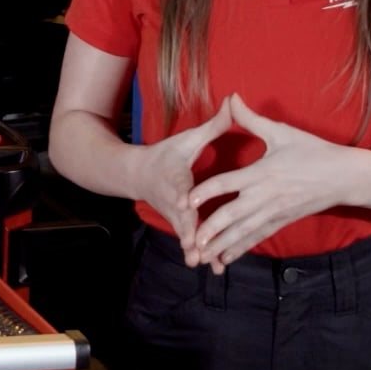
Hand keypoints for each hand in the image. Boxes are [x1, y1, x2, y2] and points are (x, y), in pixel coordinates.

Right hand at [128, 98, 235, 265]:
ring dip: (197, 249)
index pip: (179, 190)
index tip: (184, 205)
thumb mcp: (187, 139)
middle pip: (182, 219)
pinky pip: (191, 241)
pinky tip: (216, 266)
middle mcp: (174, 201)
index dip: (183, 199)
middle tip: (199, 249)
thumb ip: (213, 126)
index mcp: (176, 179)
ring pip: (187, 235)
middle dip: (191, 234)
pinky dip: (201, 252)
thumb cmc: (166, 155)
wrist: (137, 174)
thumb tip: (233, 103)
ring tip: (209, 264)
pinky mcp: (180, 225)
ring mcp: (175, 216)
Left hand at [188, 94, 352, 272]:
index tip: (187, 200)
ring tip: (202, 255)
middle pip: (232, 215)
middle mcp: (265, 196)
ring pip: (243, 232)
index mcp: (262, 172)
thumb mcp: (281, 132)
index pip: (228, 183)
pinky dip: (240, 248)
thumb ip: (251, 119)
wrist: (343, 176)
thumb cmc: (312, 151)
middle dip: (211, 228)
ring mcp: (274, 212)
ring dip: (222, 244)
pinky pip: (257, 237)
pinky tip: (225, 259)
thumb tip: (231, 97)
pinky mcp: (281, 222)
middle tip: (191, 239)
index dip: (207, 191)